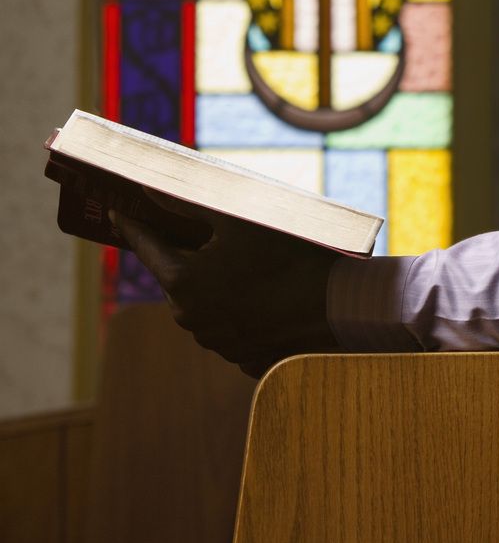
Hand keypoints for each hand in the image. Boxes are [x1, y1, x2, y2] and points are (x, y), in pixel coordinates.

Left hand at [111, 192, 340, 376]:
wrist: (336, 306)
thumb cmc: (287, 254)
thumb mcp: (236, 218)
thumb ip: (186, 202)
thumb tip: (148, 188)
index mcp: (182, 282)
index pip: (145, 245)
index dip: (131, 224)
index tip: (118, 211)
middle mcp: (190, 318)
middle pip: (175, 274)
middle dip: (184, 251)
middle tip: (199, 228)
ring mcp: (215, 340)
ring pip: (202, 300)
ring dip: (212, 280)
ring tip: (242, 258)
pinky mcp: (240, 355)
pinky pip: (227, 322)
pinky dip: (236, 304)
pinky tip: (261, 288)